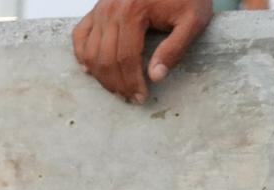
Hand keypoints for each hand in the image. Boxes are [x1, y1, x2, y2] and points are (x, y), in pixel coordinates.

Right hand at [72, 0, 211, 103]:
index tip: (141, 97)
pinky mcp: (96, 8)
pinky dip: (82, 55)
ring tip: (116, 88)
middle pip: (106, 58)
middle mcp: (112, 9)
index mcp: (134, 11)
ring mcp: (101, 8)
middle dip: (116, 83)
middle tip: (129, 97)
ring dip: (101, 75)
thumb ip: (175, 48)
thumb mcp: (193, 20)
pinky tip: (91, 70)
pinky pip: (80, 35)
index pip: (126, 57)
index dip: (132, 81)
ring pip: (90, 51)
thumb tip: (156, 76)